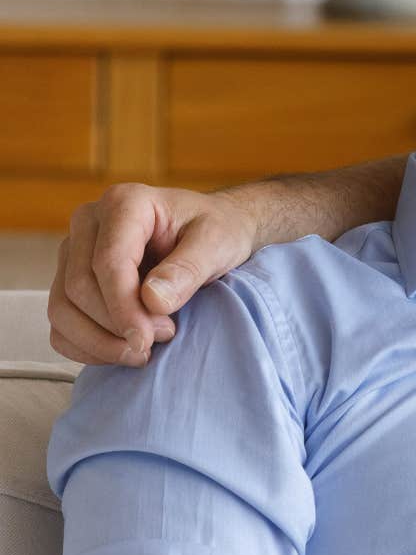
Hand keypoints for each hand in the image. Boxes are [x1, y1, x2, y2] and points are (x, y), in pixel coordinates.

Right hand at [48, 184, 258, 365]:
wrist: (212, 230)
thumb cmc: (217, 230)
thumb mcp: (217, 243)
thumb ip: (188, 269)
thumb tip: (152, 301)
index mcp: (124, 203)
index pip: (108, 263)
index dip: (123, 308)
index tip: (147, 340)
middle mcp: (89, 222)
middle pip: (79, 288)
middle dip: (116, 325)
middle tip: (162, 337)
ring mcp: (75, 251)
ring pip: (62, 307)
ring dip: (98, 341)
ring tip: (144, 350)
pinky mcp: (70, 277)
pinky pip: (60, 322)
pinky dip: (84, 345)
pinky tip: (121, 351)